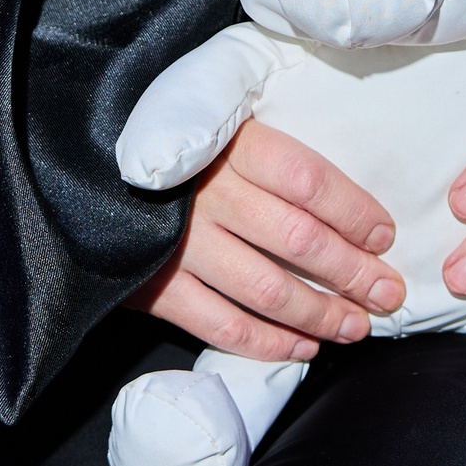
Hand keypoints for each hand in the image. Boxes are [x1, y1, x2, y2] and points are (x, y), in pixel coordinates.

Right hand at [127, 118, 405, 363]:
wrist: (78, 162)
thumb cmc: (165, 138)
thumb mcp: (215, 118)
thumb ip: (268, 147)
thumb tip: (340, 195)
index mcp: (231, 143)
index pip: (310, 182)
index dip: (355, 213)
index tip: (384, 236)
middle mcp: (210, 193)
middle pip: (299, 240)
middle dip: (353, 273)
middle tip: (388, 293)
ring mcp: (181, 243)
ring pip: (267, 290)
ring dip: (320, 314)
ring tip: (355, 326)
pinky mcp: (154, 285)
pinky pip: (221, 326)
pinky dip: (267, 343)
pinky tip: (301, 347)